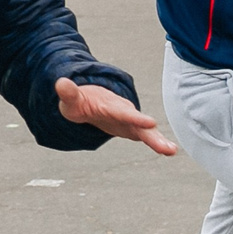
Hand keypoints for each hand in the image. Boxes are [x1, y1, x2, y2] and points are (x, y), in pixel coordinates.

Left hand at [56, 77, 178, 155]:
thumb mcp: (71, 99)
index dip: (136, 119)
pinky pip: (146, 137)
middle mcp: (125, 112)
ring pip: (147, 132)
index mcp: (110, 105)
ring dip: (159, 141)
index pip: (123, 112)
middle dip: (153, 134)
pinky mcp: (133, 129)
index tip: (151, 123)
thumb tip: (60, 83)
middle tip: (168, 146)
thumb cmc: (80, 101)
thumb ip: (68, 92)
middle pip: (140, 124)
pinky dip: (158, 144)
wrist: (90, 100)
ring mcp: (130, 121)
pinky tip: (170, 151)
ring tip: (172, 150)